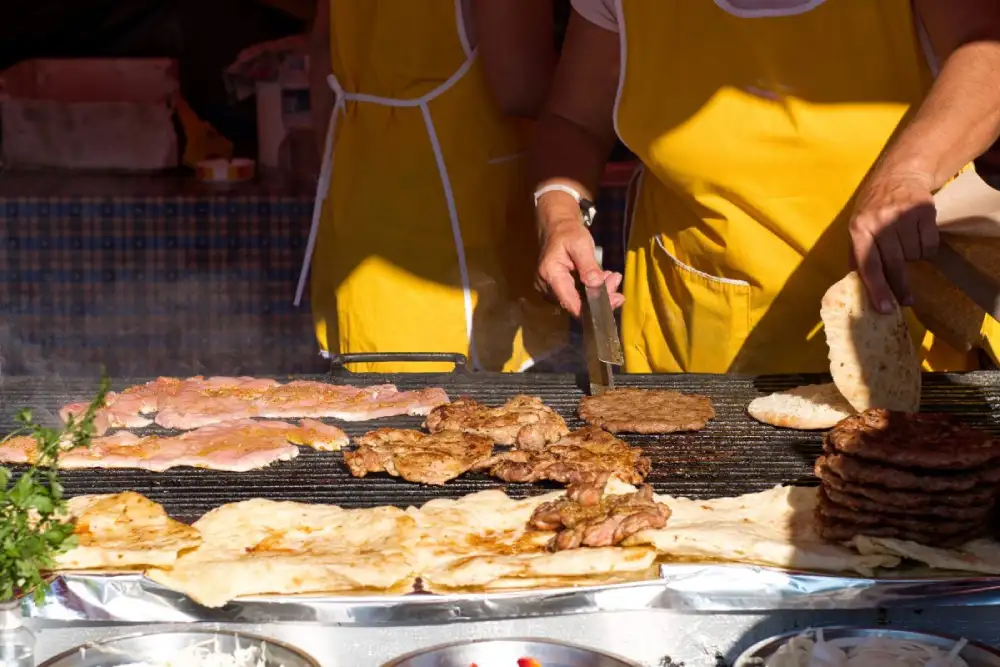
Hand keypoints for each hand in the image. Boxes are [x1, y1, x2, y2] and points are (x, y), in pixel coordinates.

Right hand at [536, 220, 624, 316]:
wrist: (557, 227)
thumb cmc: (567, 232)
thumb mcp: (580, 243)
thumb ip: (588, 265)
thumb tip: (596, 284)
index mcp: (550, 275)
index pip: (570, 303)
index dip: (592, 308)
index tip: (614, 299)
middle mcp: (546, 287)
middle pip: (577, 304)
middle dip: (601, 295)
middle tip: (616, 279)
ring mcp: (551, 290)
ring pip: (579, 301)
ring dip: (599, 292)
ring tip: (612, 276)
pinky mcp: (558, 289)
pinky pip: (577, 296)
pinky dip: (592, 289)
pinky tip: (603, 279)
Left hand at [849, 170, 938, 311]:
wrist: (899, 175)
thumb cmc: (873, 207)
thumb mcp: (857, 226)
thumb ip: (856, 254)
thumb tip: (855, 284)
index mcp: (859, 228)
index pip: (868, 264)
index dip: (877, 288)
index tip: (884, 308)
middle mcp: (880, 221)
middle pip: (893, 263)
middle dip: (899, 286)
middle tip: (905, 301)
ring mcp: (903, 215)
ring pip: (914, 255)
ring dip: (912, 258)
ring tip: (905, 246)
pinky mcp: (925, 210)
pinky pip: (930, 245)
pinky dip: (927, 249)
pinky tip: (919, 239)